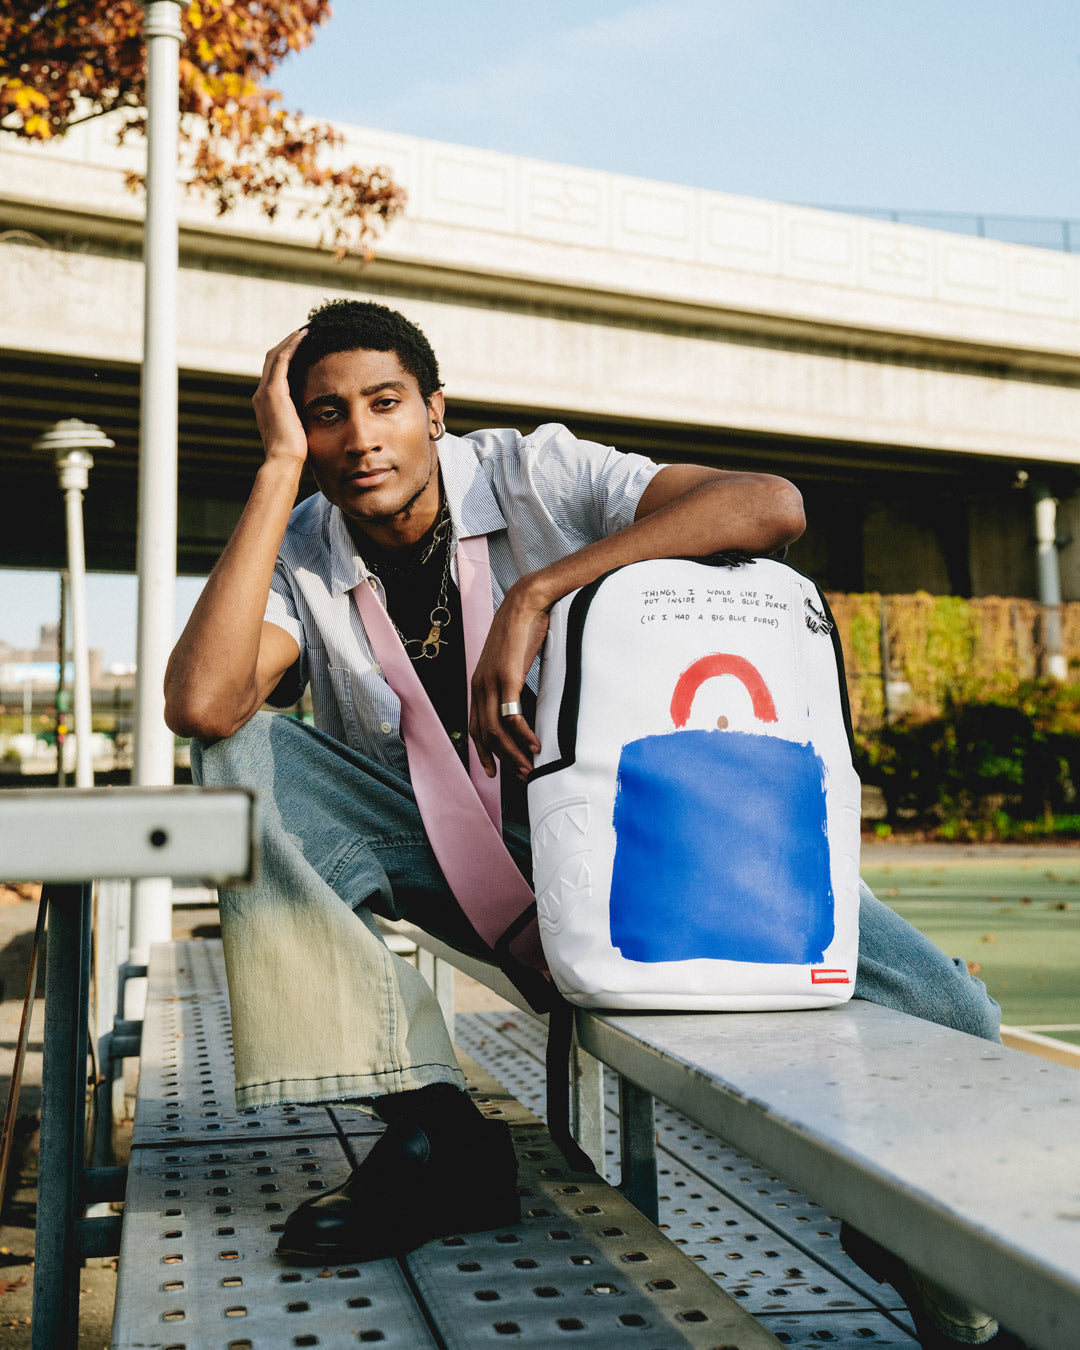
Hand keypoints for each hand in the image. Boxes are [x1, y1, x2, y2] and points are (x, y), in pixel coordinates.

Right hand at [252, 328, 309, 465]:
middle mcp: (261, 395)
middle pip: (272, 360)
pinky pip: (282, 359)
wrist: (284, 461)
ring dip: (291, 341)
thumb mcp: (298, 432)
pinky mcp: (273, 391)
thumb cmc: (294, 454)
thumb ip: (301, 420)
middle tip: (306, 334)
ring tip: (307, 331)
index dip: (288, 358)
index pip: (275, 373)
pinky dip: (292, 346)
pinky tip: (304, 336)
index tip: (304, 349)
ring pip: (276, 355)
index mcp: (266, 404)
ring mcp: (265, 392)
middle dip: (288, 345)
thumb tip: (316, 419)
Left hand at [469, 578, 546, 778]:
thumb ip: (511, 681)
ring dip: (513, 753)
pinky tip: (534, 745)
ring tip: (529, 767)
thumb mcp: (512, 661)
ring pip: (496, 731)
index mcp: (479, 683)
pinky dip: (523, 735)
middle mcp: (479, 686)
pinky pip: (511, 716)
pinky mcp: (506, 678)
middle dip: (502, 759)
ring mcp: (491, 682)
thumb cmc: (523, 630)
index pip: (475, 726)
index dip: (483, 752)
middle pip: (485, 734)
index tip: (494, 771)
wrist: (526, 603)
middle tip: (520, 776)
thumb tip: (521, 700)